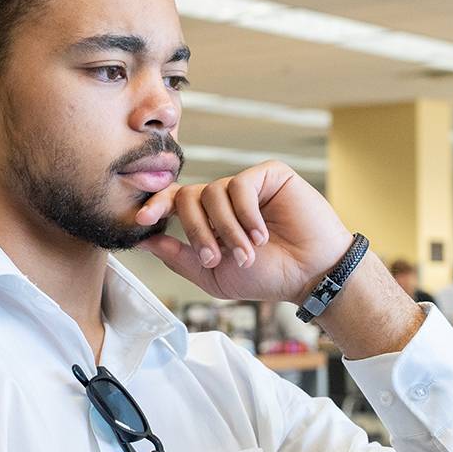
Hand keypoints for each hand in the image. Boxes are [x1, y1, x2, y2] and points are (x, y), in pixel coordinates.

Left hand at [133, 161, 353, 304]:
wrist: (310, 274)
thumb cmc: (267, 276)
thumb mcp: (213, 275)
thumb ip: (179, 257)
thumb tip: (144, 241)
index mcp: (209, 219)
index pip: (174, 201)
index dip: (156, 205)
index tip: (142, 219)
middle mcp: (224, 199)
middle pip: (188, 197)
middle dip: (196, 231)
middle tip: (214, 258)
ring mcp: (246, 185)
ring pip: (214, 193)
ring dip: (227, 230)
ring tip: (248, 252)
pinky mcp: (269, 175)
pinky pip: (241, 185)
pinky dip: (247, 214)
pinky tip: (262, 233)